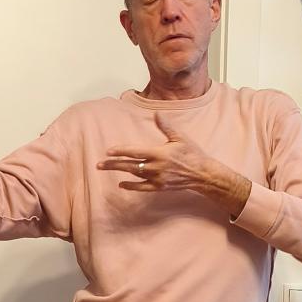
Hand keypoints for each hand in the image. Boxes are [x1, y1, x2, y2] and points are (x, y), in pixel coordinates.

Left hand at [98, 113, 215, 191]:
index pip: (136, 152)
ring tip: (106, 169)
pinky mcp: (160, 187)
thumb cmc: (192, 153)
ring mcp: (157, 178)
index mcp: (160, 153)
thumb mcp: (180, 137)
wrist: (203, 174)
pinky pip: (142, 187)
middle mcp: (156, 167)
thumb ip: (166, 126)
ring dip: (119, 171)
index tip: (109, 151)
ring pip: (134, 174)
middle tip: (98, 164)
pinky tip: (121, 184)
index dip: (121, 151)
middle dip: (113, 164)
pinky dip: (132, 186)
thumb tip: (157, 113)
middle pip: (130, 165)